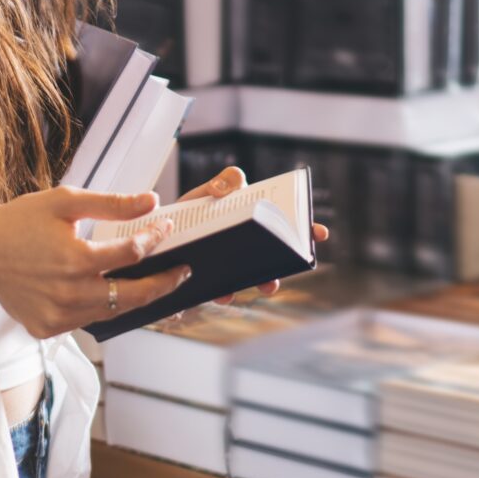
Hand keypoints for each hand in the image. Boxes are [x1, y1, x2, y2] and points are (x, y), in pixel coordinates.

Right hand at [0, 186, 188, 338]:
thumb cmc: (20, 222)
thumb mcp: (65, 202)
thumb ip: (112, 204)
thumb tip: (152, 201)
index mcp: (77, 259)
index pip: (133, 253)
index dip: (156, 239)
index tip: (166, 229)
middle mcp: (72, 293)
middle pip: (135, 295)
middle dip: (164, 283)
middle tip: (181, 272)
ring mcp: (60, 315)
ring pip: (114, 312)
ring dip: (134, 297)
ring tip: (151, 282)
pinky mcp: (49, 327)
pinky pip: (88, 320)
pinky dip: (101, 306)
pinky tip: (106, 291)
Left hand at [175, 167, 330, 305]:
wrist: (160, 237)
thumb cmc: (190, 214)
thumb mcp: (204, 193)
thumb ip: (221, 184)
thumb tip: (225, 189)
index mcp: (252, 219)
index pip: (285, 222)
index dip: (305, 228)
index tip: (318, 233)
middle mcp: (248, 244)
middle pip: (276, 252)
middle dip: (289, 258)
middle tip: (295, 261)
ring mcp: (234, 264)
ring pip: (256, 275)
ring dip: (264, 280)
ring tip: (268, 285)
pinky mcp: (216, 282)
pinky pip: (225, 290)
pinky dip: (226, 292)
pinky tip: (224, 293)